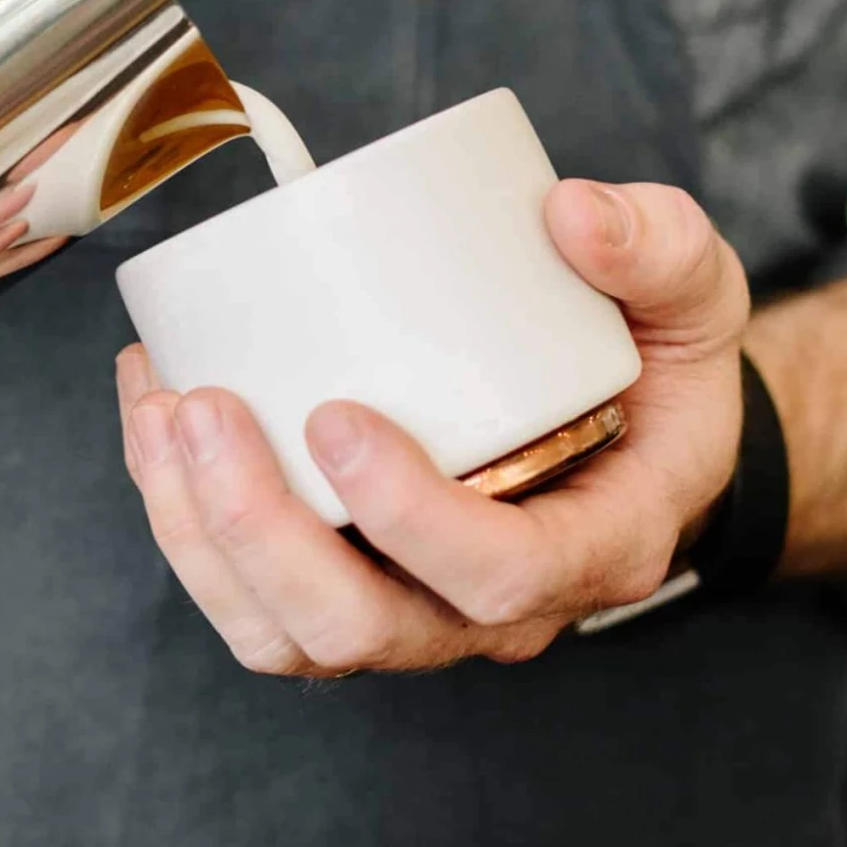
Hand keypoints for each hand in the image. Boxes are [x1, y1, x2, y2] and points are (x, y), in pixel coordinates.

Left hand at [116, 179, 750, 674]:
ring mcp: (417, 609)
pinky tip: (153, 411)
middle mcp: (499, 609)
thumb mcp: (694, 301)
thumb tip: (573, 212)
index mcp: (595, 545)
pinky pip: (253, 599)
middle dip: (259, 529)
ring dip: (200, 534)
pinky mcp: (352, 583)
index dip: (409, 518)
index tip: (336, 416)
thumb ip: (659, 244)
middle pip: (362, 630)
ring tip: (160, 408)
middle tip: (204, 406)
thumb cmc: (659, 370)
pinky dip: (183, 519)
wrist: (635, 428)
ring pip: (286, 634)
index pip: (499, 577)